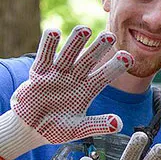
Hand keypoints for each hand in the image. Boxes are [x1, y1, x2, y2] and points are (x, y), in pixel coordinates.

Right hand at [0, 26, 132, 159]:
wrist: (31, 128)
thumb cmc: (57, 127)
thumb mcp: (78, 129)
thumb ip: (97, 125)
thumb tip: (118, 124)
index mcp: (87, 90)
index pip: (104, 76)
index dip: (115, 67)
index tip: (129, 57)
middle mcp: (74, 78)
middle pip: (88, 61)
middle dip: (98, 49)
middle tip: (110, 36)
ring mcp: (57, 74)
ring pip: (67, 55)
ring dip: (75, 43)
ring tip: (84, 29)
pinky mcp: (39, 74)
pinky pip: (44, 57)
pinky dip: (48, 45)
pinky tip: (54, 32)